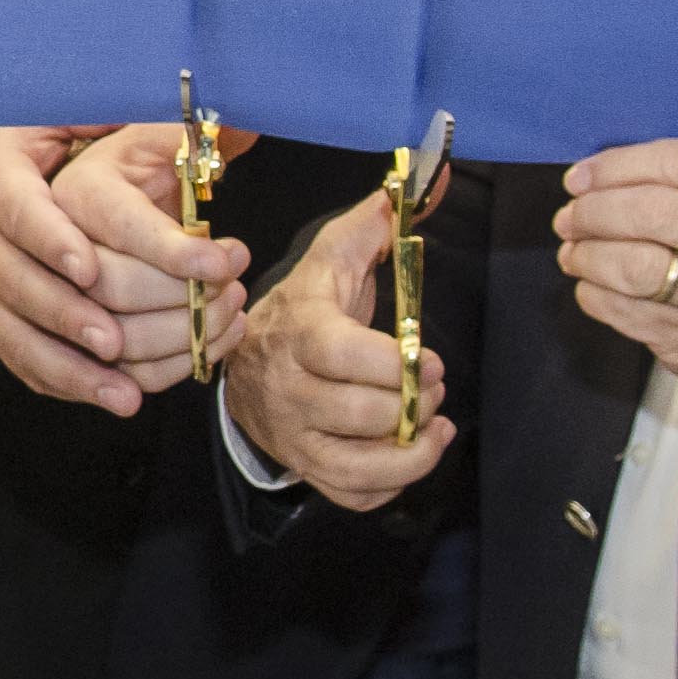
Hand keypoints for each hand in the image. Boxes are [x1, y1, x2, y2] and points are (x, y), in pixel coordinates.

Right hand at [0, 125, 243, 413]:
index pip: (20, 215)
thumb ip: (87, 119)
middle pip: (18, 286)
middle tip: (114, 342)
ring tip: (120, 393)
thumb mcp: (25, 120)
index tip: (89, 268)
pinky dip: (54, 381)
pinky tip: (97, 398)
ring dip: (68, 367)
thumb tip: (163, 115)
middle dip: (67, 318)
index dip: (52, 243)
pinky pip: (11, 355)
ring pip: (14, 333)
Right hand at [217, 190, 449, 508]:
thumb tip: (418, 182)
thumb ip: (374, 223)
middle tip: (433, 390)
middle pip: (357, 415)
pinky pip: (349, 495)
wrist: (243, 361)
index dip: (396, 365)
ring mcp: (294, 435)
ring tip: (434, 430)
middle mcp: (289, 390)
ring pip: (355, 467)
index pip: (341, 356)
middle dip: (412, 405)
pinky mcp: (304, 466)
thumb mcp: (330, 258)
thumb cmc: (303, 308)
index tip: (432, 361)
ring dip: (409, 456)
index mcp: (299, 334)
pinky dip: (389, 486)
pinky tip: (409, 454)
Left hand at [555, 139, 677, 401]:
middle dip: (594, 211)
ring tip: (574, 247)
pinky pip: (620, 310)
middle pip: (651, 214)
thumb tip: (595, 175)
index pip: (676, 164)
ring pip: (632, 268)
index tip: (582, 177)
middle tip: (572, 214)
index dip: (616, 166)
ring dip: (586, 253)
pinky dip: (592, 290)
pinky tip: (591, 280)